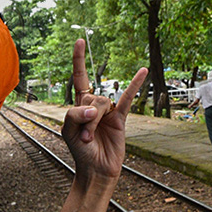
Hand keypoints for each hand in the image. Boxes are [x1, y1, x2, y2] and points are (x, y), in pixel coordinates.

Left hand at [62, 39, 147, 187]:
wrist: (96, 170)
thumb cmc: (80, 152)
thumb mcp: (68, 131)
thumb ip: (76, 114)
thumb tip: (94, 107)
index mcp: (78, 106)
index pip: (79, 77)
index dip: (78, 60)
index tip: (80, 41)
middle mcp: (93, 105)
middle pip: (89, 97)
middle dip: (85, 117)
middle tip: (84, 136)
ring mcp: (108, 111)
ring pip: (102, 104)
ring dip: (94, 122)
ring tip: (91, 138)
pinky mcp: (120, 119)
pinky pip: (127, 99)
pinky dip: (135, 85)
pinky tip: (143, 71)